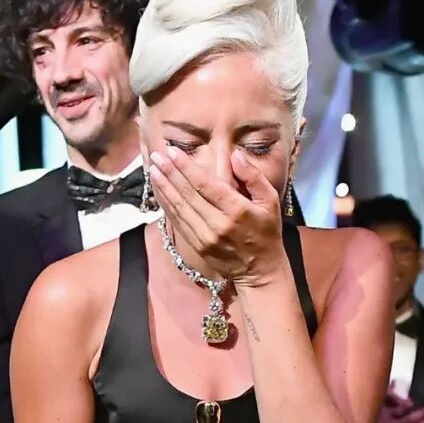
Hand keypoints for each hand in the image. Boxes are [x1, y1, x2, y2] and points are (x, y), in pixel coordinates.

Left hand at [147, 146, 284, 284]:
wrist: (259, 271)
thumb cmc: (266, 232)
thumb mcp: (270, 201)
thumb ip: (253, 176)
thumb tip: (235, 155)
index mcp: (236, 210)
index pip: (205, 184)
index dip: (186, 167)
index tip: (172, 152)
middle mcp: (218, 224)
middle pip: (188, 194)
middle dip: (170, 173)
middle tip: (156, 155)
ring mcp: (205, 237)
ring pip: (179, 208)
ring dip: (164, 188)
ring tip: (153, 170)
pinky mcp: (198, 246)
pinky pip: (178, 223)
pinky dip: (167, 206)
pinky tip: (160, 192)